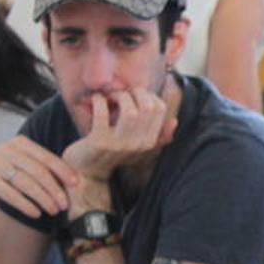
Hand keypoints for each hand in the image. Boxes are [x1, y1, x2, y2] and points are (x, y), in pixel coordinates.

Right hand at [0, 136, 77, 218]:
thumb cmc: (10, 174)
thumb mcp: (26, 166)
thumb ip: (45, 168)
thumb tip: (76, 181)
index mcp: (21, 143)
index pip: (47, 157)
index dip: (63, 171)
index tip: (75, 185)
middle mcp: (6, 149)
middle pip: (37, 171)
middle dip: (54, 189)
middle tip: (65, 205)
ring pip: (25, 183)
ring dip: (42, 199)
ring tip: (54, 211)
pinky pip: (9, 193)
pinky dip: (25, 204)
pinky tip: (36, 214)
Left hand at [62, 88, 176, 180]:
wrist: (88, 171)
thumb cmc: (113, 154)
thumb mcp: (139, 147)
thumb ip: (159, 136)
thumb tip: (174, 121)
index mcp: (149, 142)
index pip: (160, 109)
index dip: (148, 94)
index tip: (135, 95)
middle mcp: (137, 144)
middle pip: (148, 107)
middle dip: (135, 92)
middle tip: (123, 93)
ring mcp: (119, 144)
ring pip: (130, 111)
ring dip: (119, 96)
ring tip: (111, 97)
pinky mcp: (98, 142)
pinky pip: (102, 114)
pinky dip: (98, 101)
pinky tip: (96, 100)